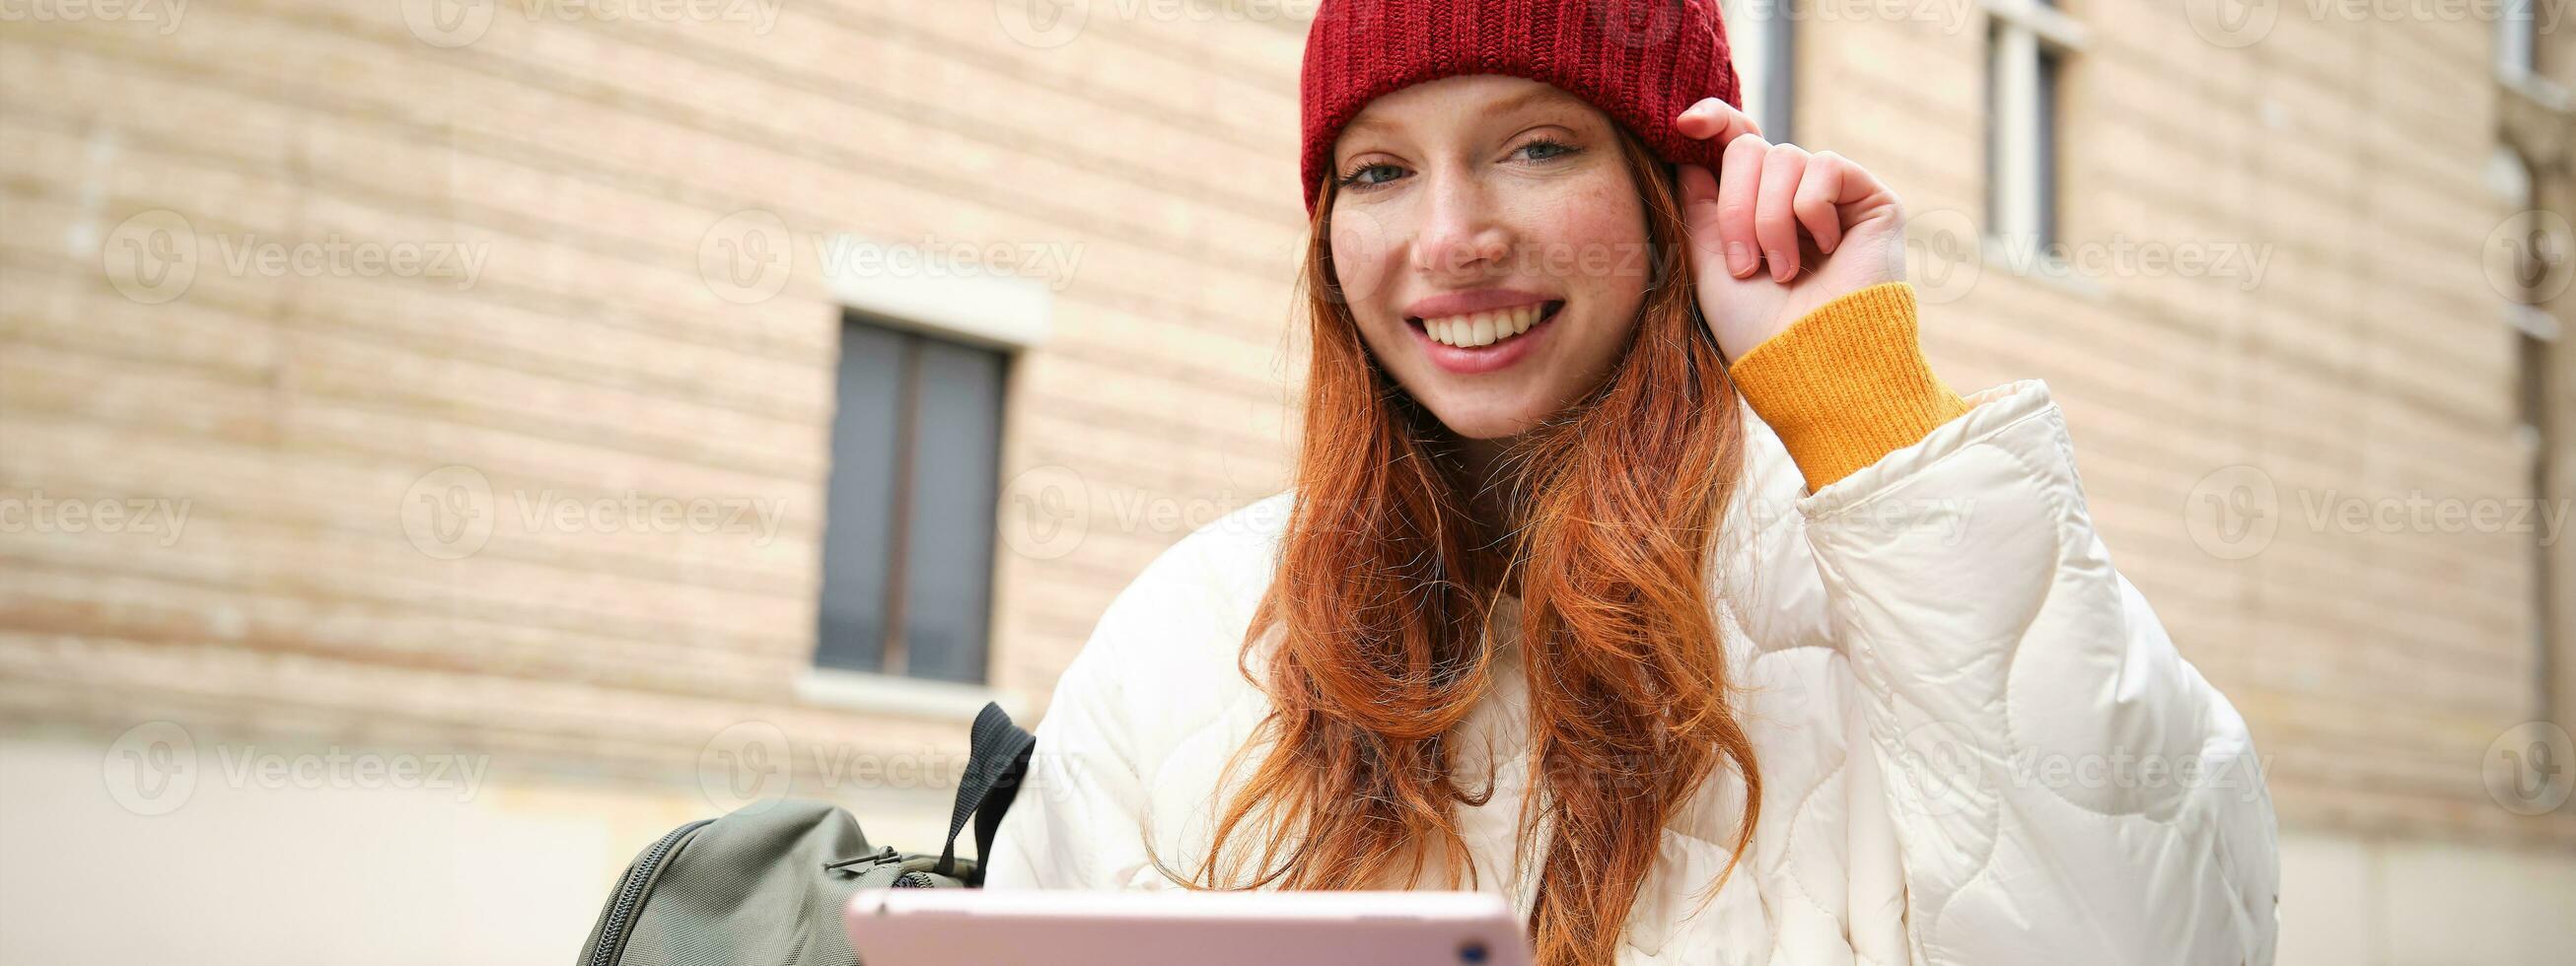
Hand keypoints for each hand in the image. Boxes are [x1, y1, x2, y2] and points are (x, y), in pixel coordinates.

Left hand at [1673, 98, 1907, 361]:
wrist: (1812, 362)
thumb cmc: (1757, 329)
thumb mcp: (1708, 265)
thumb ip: (1699, 208)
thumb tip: (1690, 155)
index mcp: (1754, 209)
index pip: (1735, 144)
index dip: (1713, 121)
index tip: (1684, 124)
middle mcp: (1793, 197)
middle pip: (1750, 148)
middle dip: (1736, 206)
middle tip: (1746, 265)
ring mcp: (1834, 197)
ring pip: (1784, 157)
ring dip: (1770, 220)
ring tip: (1784, 272)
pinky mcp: (1871, 199)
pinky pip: (1825, 167)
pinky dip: (1810, 210)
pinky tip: (1826, 250)